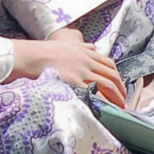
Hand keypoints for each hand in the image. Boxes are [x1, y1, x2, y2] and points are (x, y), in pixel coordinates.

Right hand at [9, 31, 128, 106]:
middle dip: (121, 89)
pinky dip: (103, 100)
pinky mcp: (74, 82)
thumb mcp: (65, 45)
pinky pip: (94, 92)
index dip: (117, 76)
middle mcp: (86, 61)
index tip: (120, 86)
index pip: (108, 63)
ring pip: (107, 84)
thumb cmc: (43, 52)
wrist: (30, 57)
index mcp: (84, 52)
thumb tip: (92, 46)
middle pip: (112, 74)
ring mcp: (81, 71)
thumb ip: (80, 47)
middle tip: (124, 101)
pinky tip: (106, 108)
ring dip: (116, 97)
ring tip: (119, 108)